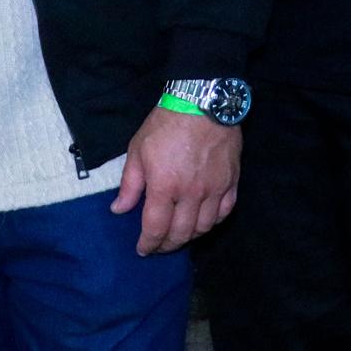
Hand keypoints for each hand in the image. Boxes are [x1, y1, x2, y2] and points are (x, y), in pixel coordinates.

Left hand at [110, 108, 240, 254]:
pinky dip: (213, 222)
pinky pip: (225, 211)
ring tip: (180, 234)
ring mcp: (214, 189)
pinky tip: (204, 220)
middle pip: (181, 233)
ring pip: (204, 227)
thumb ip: (130, 184)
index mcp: (164, 186)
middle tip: (159, 246)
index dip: (148, 244)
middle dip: (167, 245)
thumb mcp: (138, 149)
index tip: (143, 249)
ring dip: (190, 236)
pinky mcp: (231, 181)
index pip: (155, 228)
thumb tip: (119, 210)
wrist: (203, 101)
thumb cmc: (166, 123)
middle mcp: (191, 194)